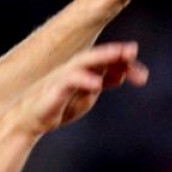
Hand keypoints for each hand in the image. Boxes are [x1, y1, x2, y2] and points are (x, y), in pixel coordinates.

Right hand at [22, 41, 146, 133]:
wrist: (28, 120)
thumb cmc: (58, 107)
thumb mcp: (86, 97)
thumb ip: (102, 82)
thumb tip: (122, 73)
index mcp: (85, 71)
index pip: (107, 63)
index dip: (125, 66)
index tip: (142, 78)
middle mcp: (74, 69)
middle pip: (98, 56)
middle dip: (115, 53)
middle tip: (133, 51)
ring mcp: (63, 77)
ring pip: (84, 62)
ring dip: (103, 57)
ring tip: (120, 57)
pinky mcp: (53, 89)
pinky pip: (69, 81)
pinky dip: (84, 80)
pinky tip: (97, 84)